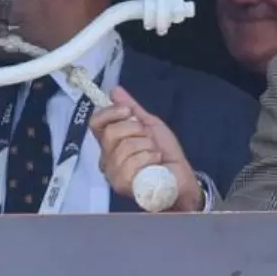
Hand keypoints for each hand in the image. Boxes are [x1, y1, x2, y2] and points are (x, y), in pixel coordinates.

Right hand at [89, 86, 202, 211]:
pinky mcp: (122, 185)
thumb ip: (132, 109)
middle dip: (136, 130)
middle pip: (111, 133)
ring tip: (155, 153)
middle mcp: (107, 158)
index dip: (110, 112)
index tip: (128, 111)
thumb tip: (115, 90)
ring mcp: (113, 173)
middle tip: (149, 139)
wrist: (180, 176)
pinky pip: (132, 163)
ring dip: (147, 146)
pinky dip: (149, 158)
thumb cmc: (165, 153)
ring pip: (124, 147)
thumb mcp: (150, 125)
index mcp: (110, 142)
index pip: (96, 122)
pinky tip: (156, 163)